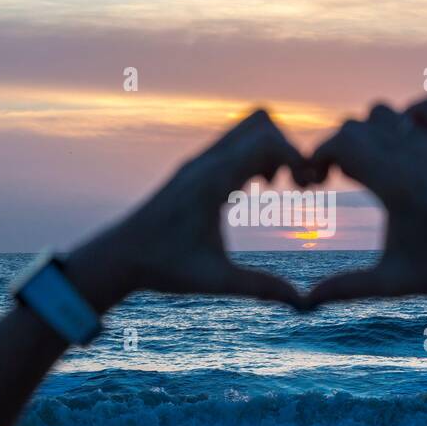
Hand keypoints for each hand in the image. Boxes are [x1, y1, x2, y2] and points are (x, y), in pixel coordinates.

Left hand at [68, 109, 312, 312]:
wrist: (119, 256)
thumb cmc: (164, 267)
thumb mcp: (216, 280)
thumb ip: (261, 287)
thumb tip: (302, 304)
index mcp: (213, 181)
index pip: (266, 140)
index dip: (297, 157)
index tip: (307, 188)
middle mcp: (206, 162)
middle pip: (260, 121)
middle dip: (287, 146)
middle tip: (297, 184)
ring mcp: (198, 162)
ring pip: (245, 129)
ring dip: (269, 151)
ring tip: (277, 187)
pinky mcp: (194, 169)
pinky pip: (231, 145)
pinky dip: (251, 157)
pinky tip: (250, 192)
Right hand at [306, 96, 426, 306]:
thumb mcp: (390, 281)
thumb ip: (345, 288)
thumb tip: (306, 302)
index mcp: (395, 184)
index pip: (340, 144)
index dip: (316, 158)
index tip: (314, 183)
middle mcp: (413, 155)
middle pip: (355, 126)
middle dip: (335, 148)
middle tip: (332, 178)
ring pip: (383, 112)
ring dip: (367, 131)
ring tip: (366, 163)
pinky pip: (426, 105)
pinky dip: (408, 114)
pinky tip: (403, 143)